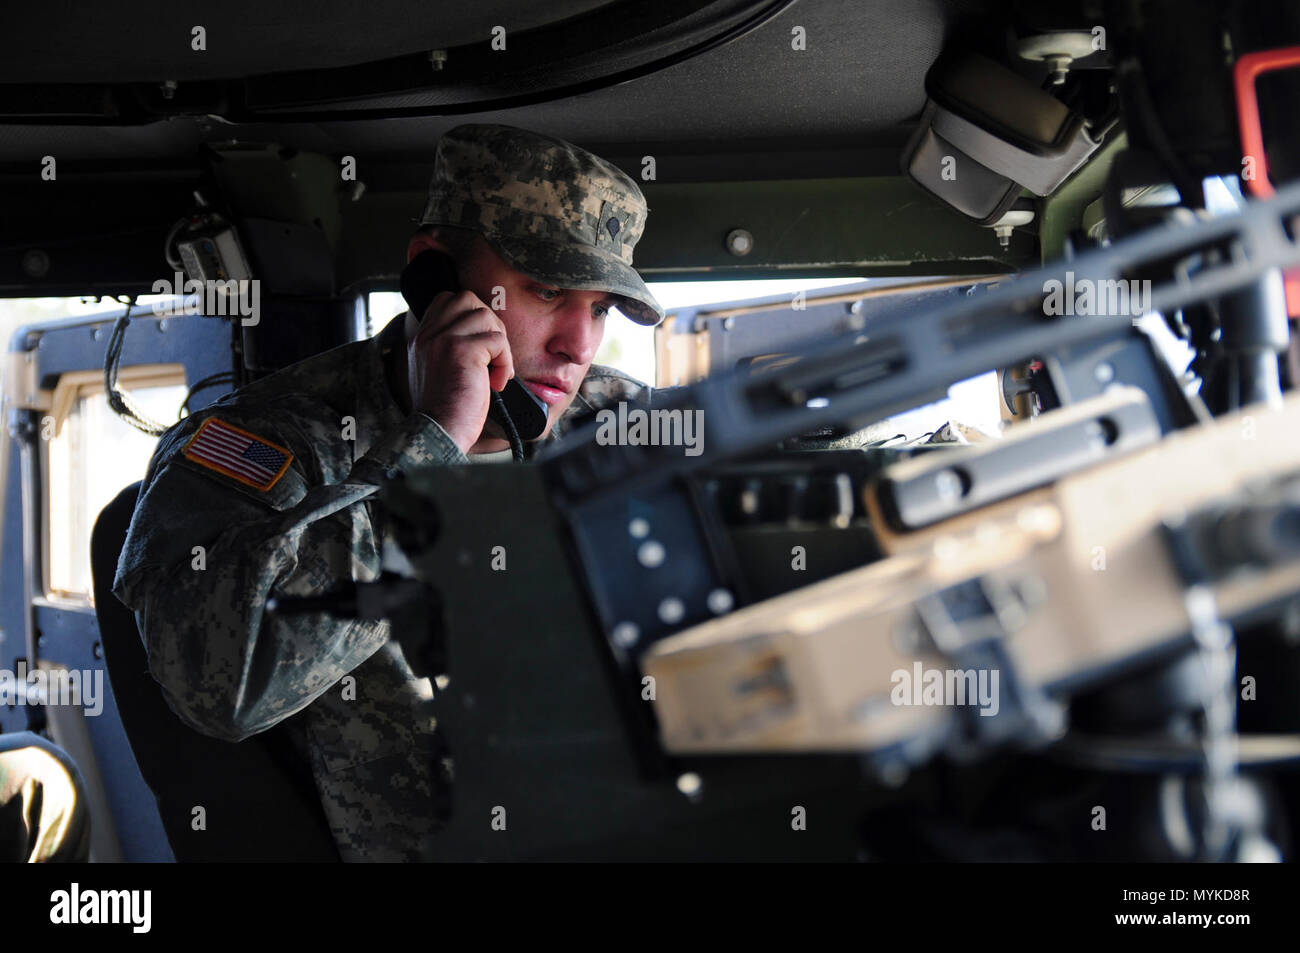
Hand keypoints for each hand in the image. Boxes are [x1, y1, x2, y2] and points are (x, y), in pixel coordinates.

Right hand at [407, 289, 512, 453]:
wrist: (440, 432)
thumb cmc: (446, 409)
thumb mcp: (439, 370)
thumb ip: (450, 346)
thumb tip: (484, 336)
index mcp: (421, 337)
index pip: (448, 299)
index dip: (471, 315)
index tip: (481, 345)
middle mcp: (428, 334)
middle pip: (469, 300)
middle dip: (489, 324)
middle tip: (492, 355)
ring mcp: (444, 339)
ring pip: (486, 317)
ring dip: (499, 345)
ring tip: (494, 372)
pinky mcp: (462, 351)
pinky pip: (497, 341)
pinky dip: (504, 361)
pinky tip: (496, 382)